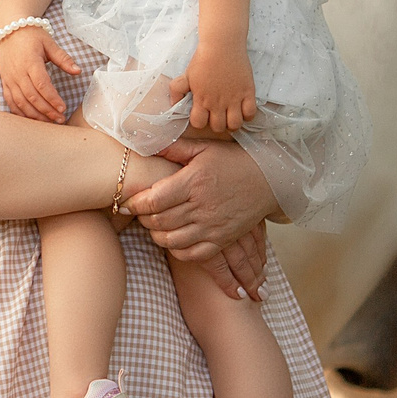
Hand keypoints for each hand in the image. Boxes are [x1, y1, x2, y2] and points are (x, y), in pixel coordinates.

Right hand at [0, 26, 74, 122]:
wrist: (10, 30)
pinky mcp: (5, 82)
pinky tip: (32, 119)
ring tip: (49, 122)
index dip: (52, 98)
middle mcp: (17, 72)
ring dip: (34, 115)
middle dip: (46, 111)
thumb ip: (63, 58)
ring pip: (20, 102)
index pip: (41, 84)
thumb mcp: (49, 43)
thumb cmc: (32, 36)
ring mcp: (9, 78)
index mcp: (30, 61)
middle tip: (60, 119)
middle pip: (31, 96)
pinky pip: (10, 101)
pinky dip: (20, 112)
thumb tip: (78, 71)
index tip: (63, 108)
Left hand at [125, 141, 278, 300]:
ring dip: (156, 235)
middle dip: (142, 219)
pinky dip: (176, 250)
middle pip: (159, 222)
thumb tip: (144, 143)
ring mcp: (212, 226)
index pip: (154, 200)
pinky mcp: (222, 240)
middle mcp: (202, 207)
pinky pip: (192, 254)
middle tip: (138, 213)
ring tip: (153, 225)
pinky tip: (173, 239)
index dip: (135, 204)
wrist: (270, 179)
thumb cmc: (233, 160)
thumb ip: (173, 148)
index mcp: (193, 182)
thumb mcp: (203, 148)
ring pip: (171, 240)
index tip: (127, 202)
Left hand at [169, 42, 256, 135]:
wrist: (222, 45)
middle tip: (217, 115)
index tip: (202, 114)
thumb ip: (177, 90)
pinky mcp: (248, 92)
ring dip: (232, 122)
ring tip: (230, 114)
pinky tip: (242, 108)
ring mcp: (234, 99)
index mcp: (201, 99)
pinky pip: (250, 114)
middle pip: (218, 127)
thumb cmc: (202, 59)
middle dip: (216, 124)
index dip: (199, 121)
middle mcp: (217, 102)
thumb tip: (174, 105)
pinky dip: (247, 115)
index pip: (198, 123)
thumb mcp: (186, 75)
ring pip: (235, 124)